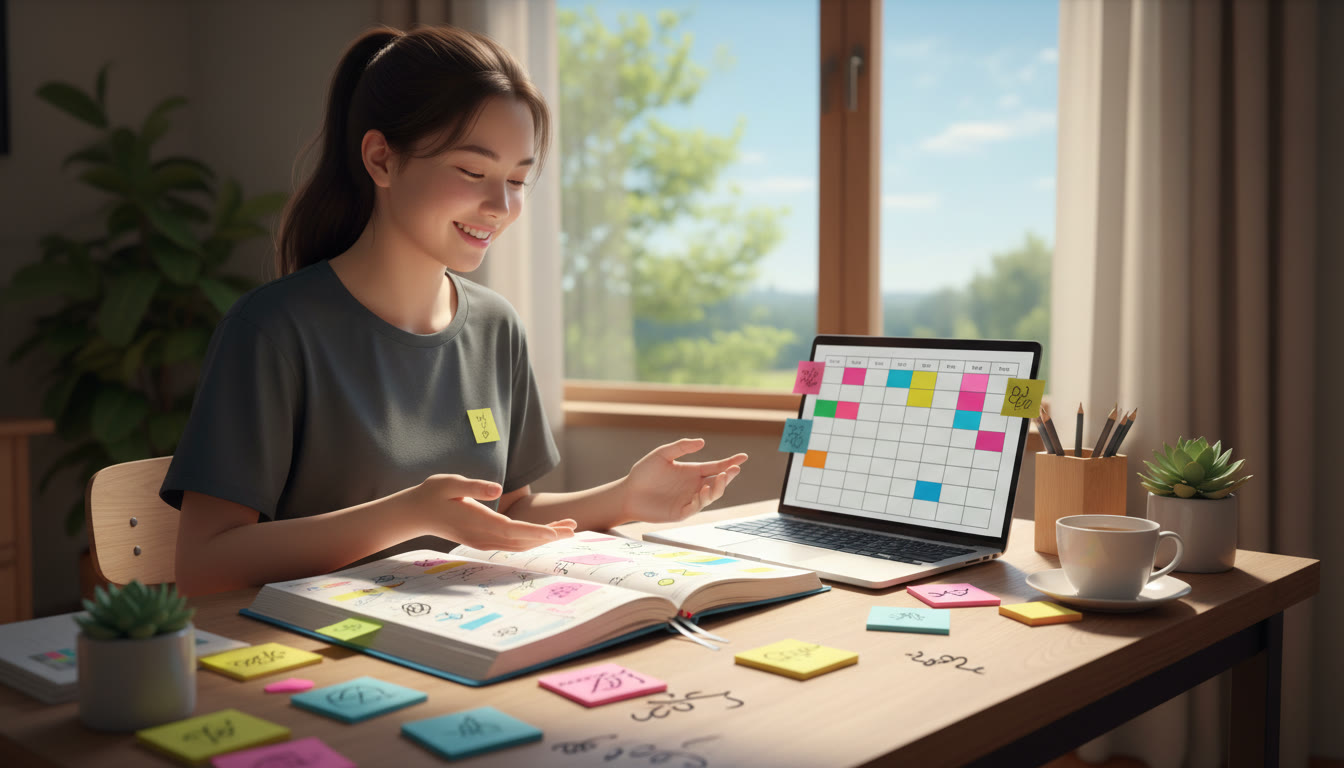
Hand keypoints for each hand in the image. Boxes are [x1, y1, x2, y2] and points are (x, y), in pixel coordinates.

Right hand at [411, 474, 575, 549]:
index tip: (556, 532)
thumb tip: (498, 489)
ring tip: (566, 529)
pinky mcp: (482, 540)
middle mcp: (482, 536)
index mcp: (478, 522)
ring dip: (542, 538)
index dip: (536, 531)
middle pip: (522, 539)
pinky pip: (511, 543)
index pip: (513, 529)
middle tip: (573, 528)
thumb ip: (475, 486)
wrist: (414, 513)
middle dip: (548, 535)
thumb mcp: (450, 482)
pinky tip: (543, 534)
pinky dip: (530, 539)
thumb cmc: (432, 494)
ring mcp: (482, 541)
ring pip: (518, 544)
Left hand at [623, 438, 747, 523]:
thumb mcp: (662, 455)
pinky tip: (702, 491)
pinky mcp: (681, 512)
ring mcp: (689, 499)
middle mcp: (694, 486)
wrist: (628, 493)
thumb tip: (702, 442)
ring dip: (717, 488)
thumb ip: (681, 448)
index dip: (730, 462)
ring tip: (719, 479)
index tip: (743, 457)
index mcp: (693, 471)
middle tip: (732, 470)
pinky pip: (696, 507)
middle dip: (727, 477)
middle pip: (718, 482)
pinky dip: (702, 500)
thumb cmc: (644, 473)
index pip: (716, 467)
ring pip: (711, 496)